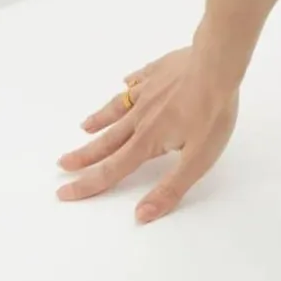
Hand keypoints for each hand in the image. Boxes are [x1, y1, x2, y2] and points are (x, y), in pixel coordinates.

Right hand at [56, 44, 239, 222]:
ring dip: (99, 119)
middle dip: (84, 155)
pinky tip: (126, 82)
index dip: (87, 184)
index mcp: (148, 140)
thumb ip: (170, 188)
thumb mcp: (198, 160)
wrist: (218, 64)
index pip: (112, 170)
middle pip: (107, 141)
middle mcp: (141, 116)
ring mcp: (149, 90)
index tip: (64, 193)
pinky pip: (139, 79)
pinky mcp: (160, 70)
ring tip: (85, 126)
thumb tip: (140, 216)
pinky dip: (129, 85)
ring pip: (118, 109)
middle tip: (62, 163)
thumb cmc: (212, 112)